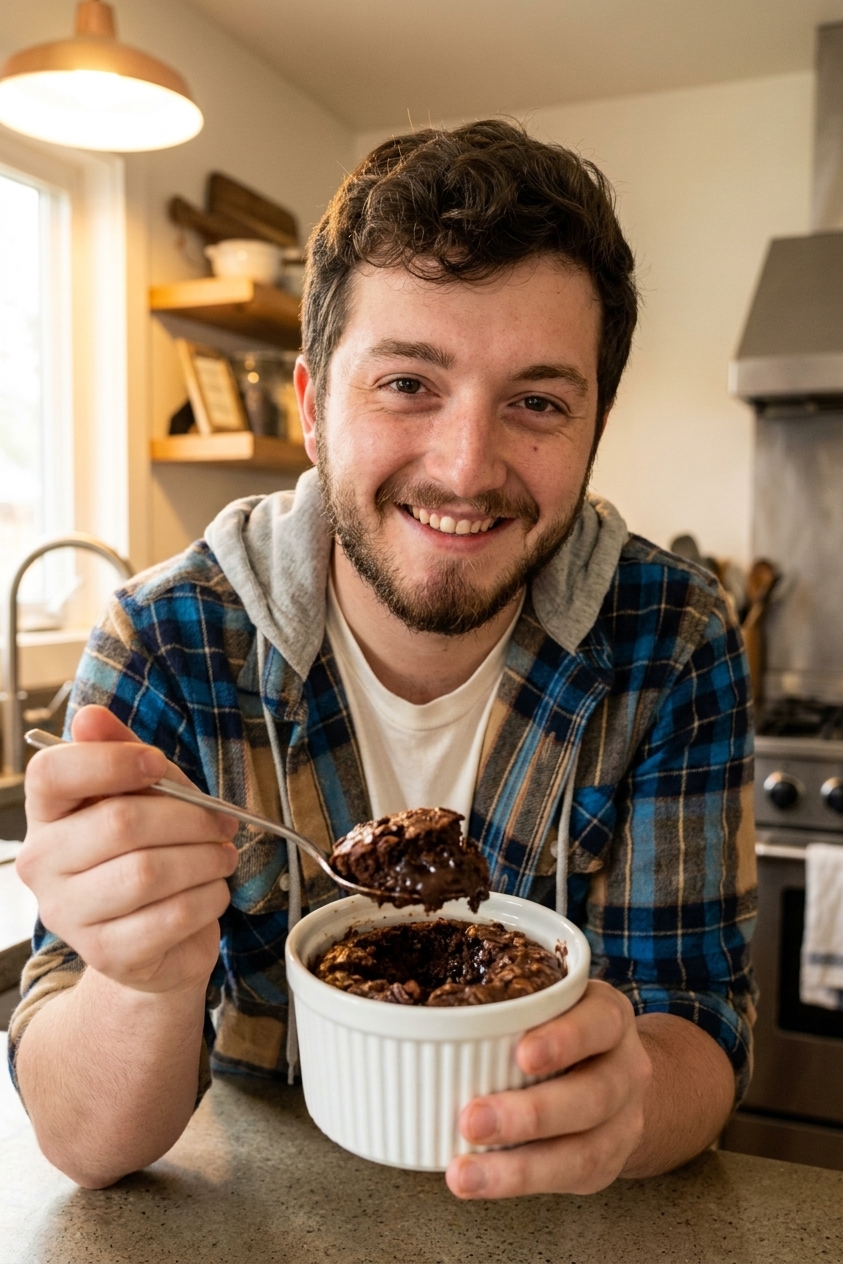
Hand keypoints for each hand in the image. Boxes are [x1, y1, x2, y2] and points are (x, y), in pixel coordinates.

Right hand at [16, 704, 237, 996]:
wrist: (156, 940)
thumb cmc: (149, 852)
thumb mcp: (143, 794)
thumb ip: (122, 753)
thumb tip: (91, 716)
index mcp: (47, 815)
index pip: (52, 774)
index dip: (112, 761)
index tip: (157, 764)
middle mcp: (44, 865)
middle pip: (119, 822)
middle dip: (188, 817)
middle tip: (221, 822)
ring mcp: (70, 916)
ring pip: (149, 872)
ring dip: (205, 858)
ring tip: (221, 856)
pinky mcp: (107, 955)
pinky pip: (171, 916)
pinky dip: (209, 897)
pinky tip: (213, 891)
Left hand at [446, 980, 652, 1198]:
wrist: (618, 1078)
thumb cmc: (563, 1031)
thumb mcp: (553, 1003)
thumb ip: (509, 1005)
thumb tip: (410, 1005)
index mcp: (609, 1016)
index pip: (599, 1022)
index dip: (565, 1039)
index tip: (522, 1053)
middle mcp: (625, 1067)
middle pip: (593, 1095)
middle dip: (531, 1114)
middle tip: (471, 1119)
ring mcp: (622, 1120)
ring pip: (584, 1150)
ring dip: (519, 1167)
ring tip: (464, 1172)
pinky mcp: (609, 1162)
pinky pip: (570, 1178)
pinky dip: (521, 1182)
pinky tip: (480, 1181)